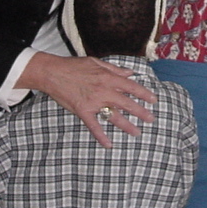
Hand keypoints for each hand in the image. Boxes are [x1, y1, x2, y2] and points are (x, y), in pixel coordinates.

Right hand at [18, 51, 156, 148]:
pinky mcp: (82, 111)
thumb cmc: (74, 65)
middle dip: (141, 112)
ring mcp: (93, 102)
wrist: (53, 72)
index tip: (154, 100)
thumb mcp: (96, 62)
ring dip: (127, 126)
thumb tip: (129, 73)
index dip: (144, 93)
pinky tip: (109, 145)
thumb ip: (114, 69)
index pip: (132, 86)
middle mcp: (104, 90)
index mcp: (108, 77)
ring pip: (114, 116)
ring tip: (137, 133)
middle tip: (151, 119)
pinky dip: (101, 137)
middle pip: (127, 103)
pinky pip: (94, 126)